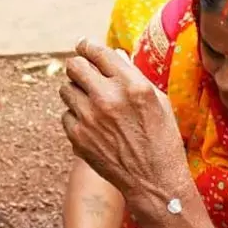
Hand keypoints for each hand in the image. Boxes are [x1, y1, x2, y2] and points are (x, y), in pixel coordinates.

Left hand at [59, 39, 188, 195]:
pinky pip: (66, 115)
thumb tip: (114, 55)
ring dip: (76, 92)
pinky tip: (93, 126)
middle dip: (78, 66)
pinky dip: (76, 117)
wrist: (153, 181)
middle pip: (74, 66)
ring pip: (66, 89)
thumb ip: (133, 76)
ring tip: (92, 103)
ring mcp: (90, 118)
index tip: (84, 46)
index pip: (99, 52)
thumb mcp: (158, 101)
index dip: (88, 46)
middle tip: (84, 73)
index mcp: (132, 85)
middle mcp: (108, 98)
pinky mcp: (78, 137)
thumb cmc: (161, 139)